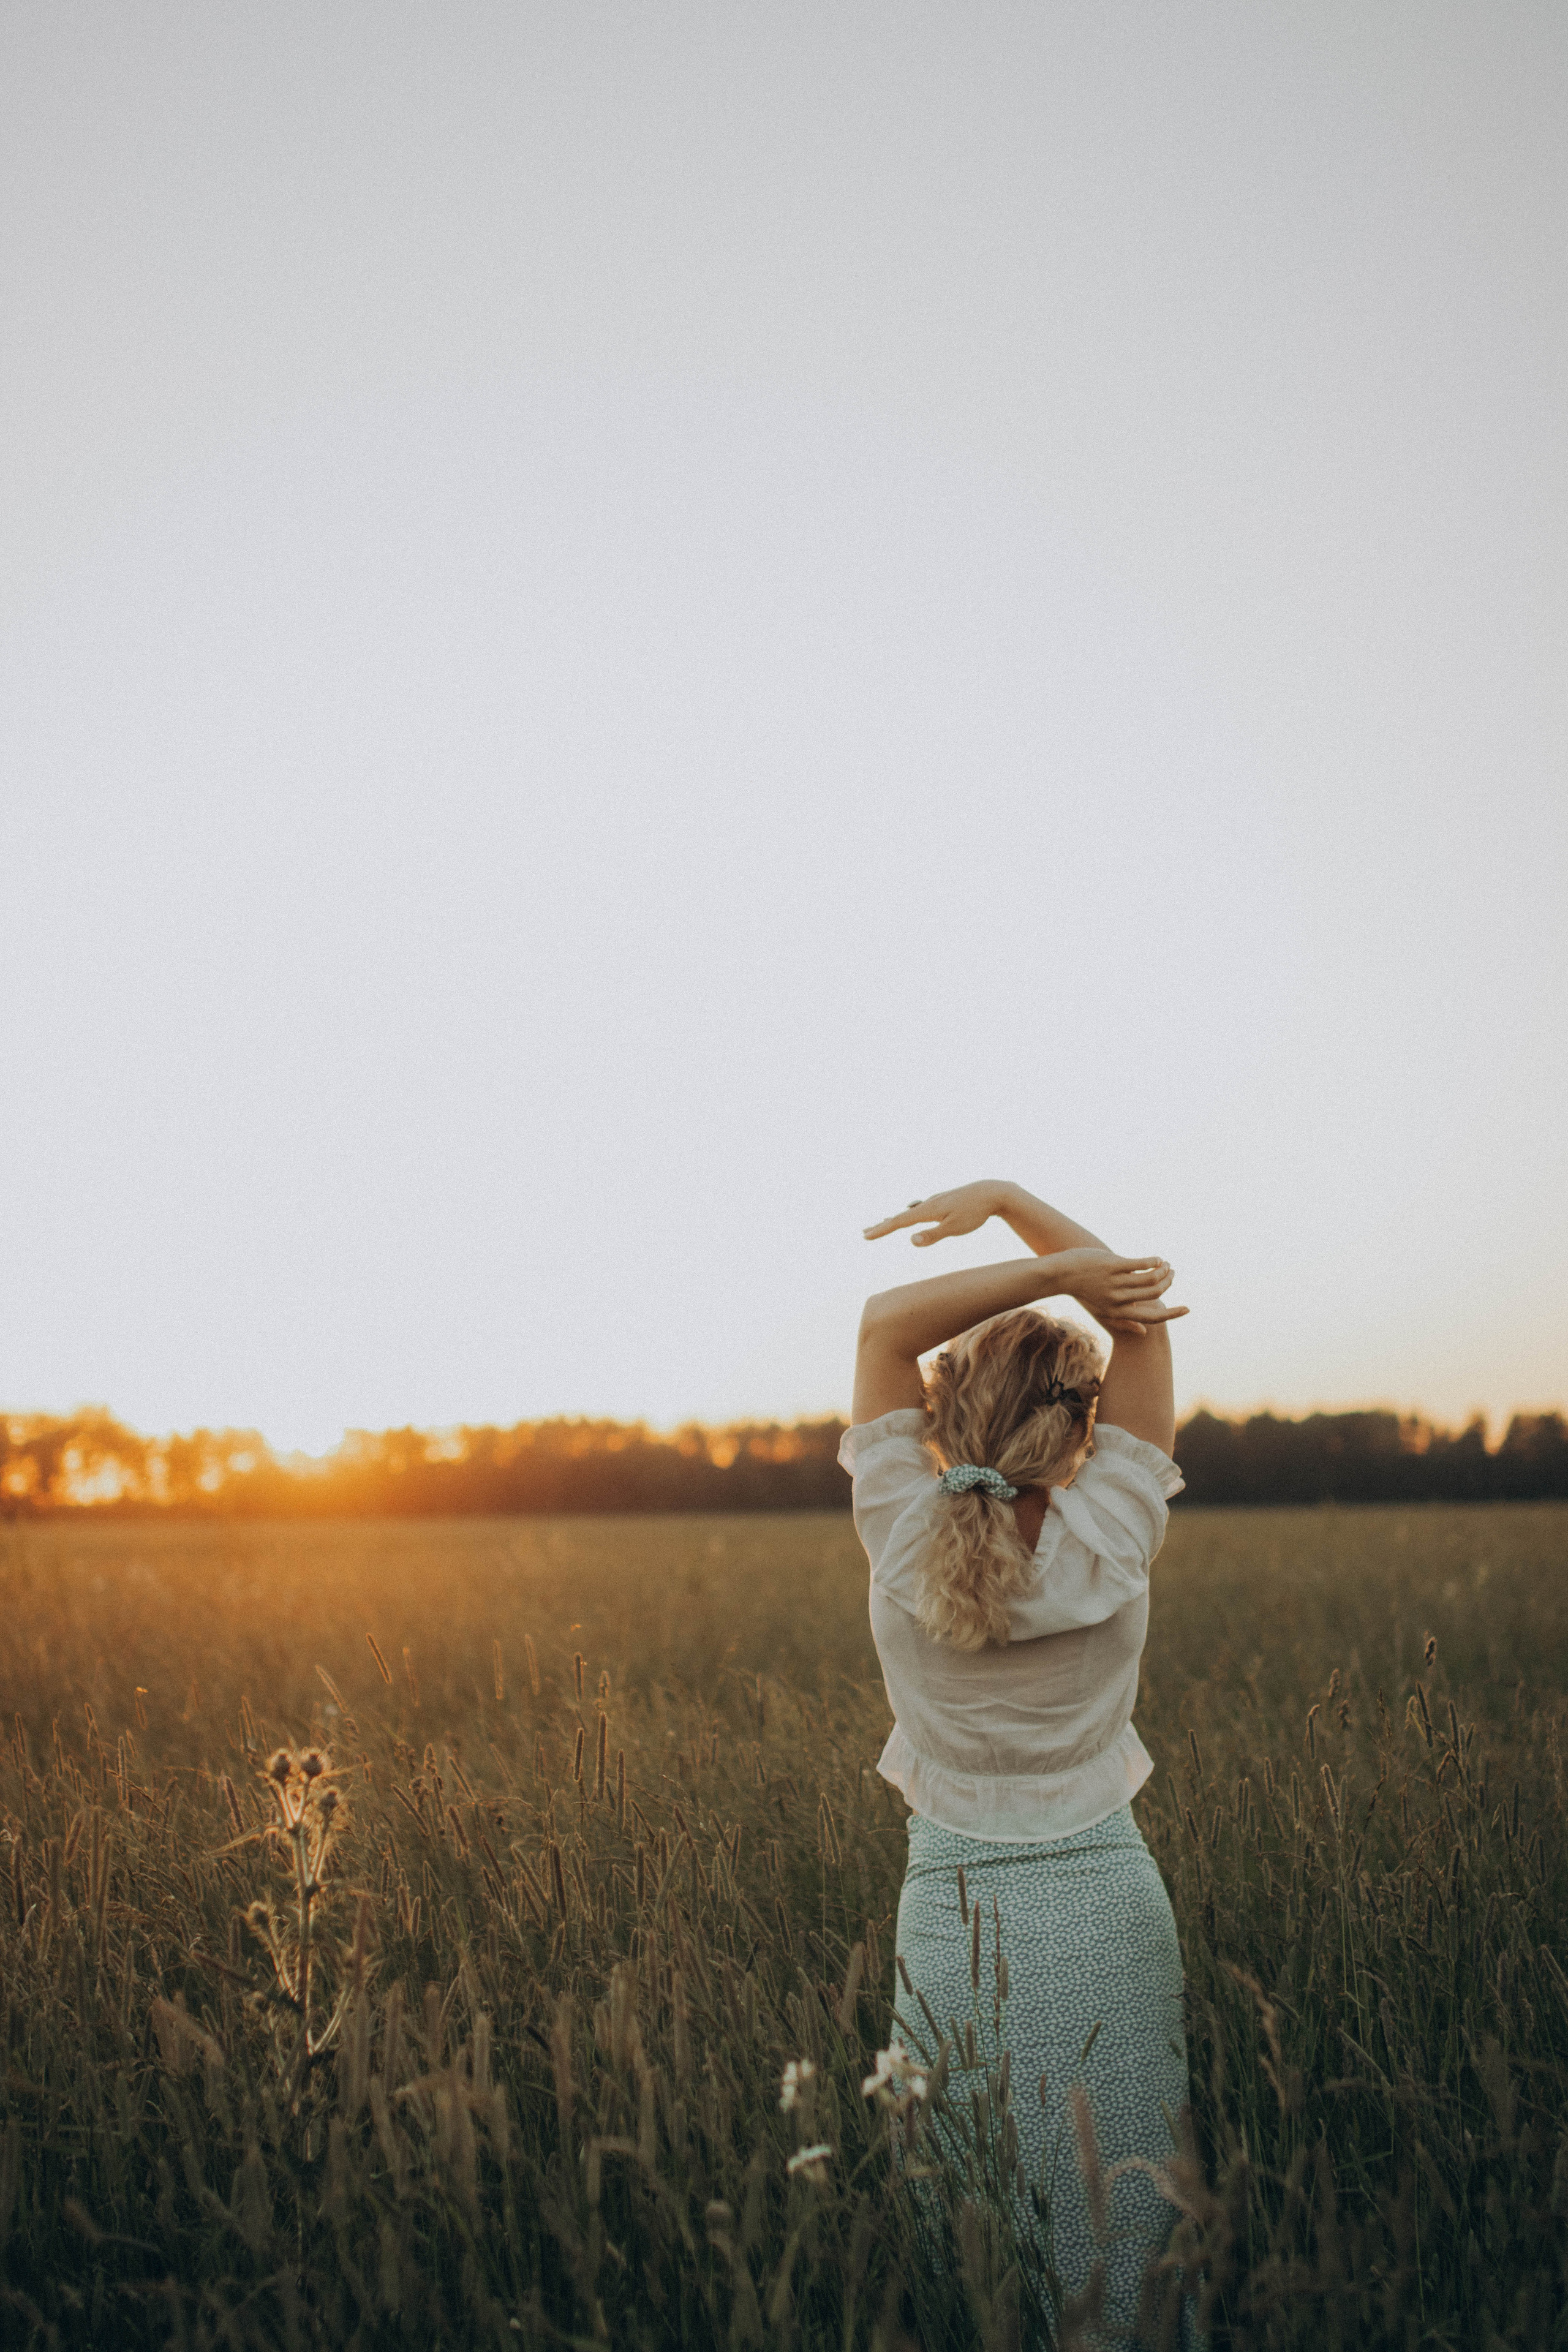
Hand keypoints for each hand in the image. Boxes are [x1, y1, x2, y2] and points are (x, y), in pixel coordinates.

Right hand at [863, 1182, 1012, 1246]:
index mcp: (928, 1210)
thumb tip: (910, 1240)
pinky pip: (921, 1207)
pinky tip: (912, 1210)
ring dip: (896, 1218)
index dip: (881, 1229)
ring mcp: (936, 1201)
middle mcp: (929, 1203)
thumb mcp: (955, 1228)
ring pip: (910, 1211)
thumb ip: (933, 1235)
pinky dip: (910, 1212)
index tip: (866, 1236)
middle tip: (865, 1232)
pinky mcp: (944, 1201)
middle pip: (901, 1216)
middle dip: (883, 1225)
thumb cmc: (975, 1212)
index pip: (899, 1222)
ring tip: (884, 1223)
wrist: (994, 1192)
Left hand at [1053, 1248, 1188, 1337]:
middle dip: (1168, 1283)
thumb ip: (1124, 1322)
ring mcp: (1115, 1282)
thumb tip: (1143, 1332)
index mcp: (1118, 1312)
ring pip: (1151, 1277)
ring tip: (1165, 1264)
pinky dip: (1153, 1261)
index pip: (1152, 1318)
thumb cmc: (1084, 1292)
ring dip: (1163, 1270)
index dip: (1172, 1314)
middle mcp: (1119, 1300)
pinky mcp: (1113, 1265)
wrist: (1060, 1274)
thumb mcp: (1103, 1311)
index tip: (1187, 1309)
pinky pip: (1141, 1264)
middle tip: (1172, 1274)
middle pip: (1155, 1293)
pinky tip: (1157, 1258)